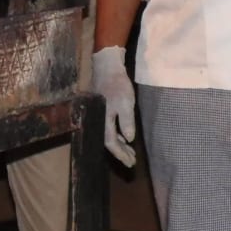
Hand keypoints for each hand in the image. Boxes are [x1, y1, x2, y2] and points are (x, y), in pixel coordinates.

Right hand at [92, 46, 137, 165]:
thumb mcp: (126, 103)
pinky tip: (123, 137)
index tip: (131, 163)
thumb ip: (126, 122)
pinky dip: (116, 135)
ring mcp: (98, 115)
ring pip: (107, 135)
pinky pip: (107, 128)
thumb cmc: (117, 84)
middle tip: (132, 161)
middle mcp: (97, 120)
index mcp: (102, 120)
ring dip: (119, 144)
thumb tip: (128, 139)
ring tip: (130, 152)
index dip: (121, 154)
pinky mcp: (100, 110)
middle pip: (107, 142)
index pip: (110, 143)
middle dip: (120, 152)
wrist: (106, 66)